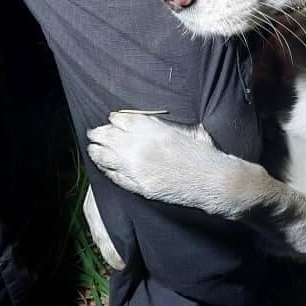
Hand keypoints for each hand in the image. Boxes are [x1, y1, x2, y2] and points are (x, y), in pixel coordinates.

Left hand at [87, 111, 219, 207]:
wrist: (213, 181)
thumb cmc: (205, 154)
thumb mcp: (187, 130)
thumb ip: (164, 127)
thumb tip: (149, 123)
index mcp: (155, 130)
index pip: (123, 120)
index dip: (114, 119)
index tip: (111, 119)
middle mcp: (142, 146)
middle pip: (109, 135)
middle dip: (99, 133)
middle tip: (93, 133)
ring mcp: (138, 168)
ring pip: (105, 156)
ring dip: (96, 150)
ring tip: (92, 147)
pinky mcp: (139, 186)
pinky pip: (114, 176)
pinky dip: (106, 169)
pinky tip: (102, 166)